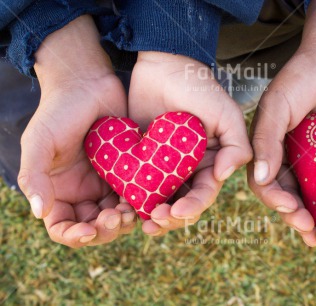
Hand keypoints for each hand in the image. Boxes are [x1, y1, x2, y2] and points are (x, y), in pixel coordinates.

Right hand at [18, 16, 134, 247]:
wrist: (88, 84)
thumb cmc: (59, 111)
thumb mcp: (39, 141)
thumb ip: (35, 176)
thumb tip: (39, 212)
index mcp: (57, 191)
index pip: (62, 226)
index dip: (74, 235)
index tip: (89, 229)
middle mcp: (82, 193)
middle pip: (94, 227)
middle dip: (105, 230)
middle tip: (116, 218)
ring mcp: (106, 184)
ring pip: (117, 217)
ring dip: (125, 221)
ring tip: (130, 212)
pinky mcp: (128, 173)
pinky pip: (136, 197)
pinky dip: (140, 204)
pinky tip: (147, 199)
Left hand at [128, 52, 252, 235]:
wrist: (163, 66)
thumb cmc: (199, 89)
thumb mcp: (226, 114)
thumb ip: (237, 145)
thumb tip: (224, 176)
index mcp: (210, 164)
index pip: (203, 193)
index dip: (192, 207)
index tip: (177, 212)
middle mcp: (187, 171)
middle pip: (180, 204)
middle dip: (170, 218)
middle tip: (154, 220)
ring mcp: (162, 167)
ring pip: (157, 200)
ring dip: (151, 215)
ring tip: (140, 221)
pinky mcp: (139, 161)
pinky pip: (135, 185)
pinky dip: (131, 198)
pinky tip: (122, 205)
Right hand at [248, 0, 315, 245]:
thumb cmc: (302, 76)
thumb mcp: (278, 104)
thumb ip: (266, 139)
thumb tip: (261, 178)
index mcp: (268, 147)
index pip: (264, 183)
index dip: (275, 199)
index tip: (291, 208)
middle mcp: (287, 157)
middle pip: (287, 195)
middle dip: (296, 214)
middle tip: (311, 229)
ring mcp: (311, 159)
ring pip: (310, 195)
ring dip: (315, 215)